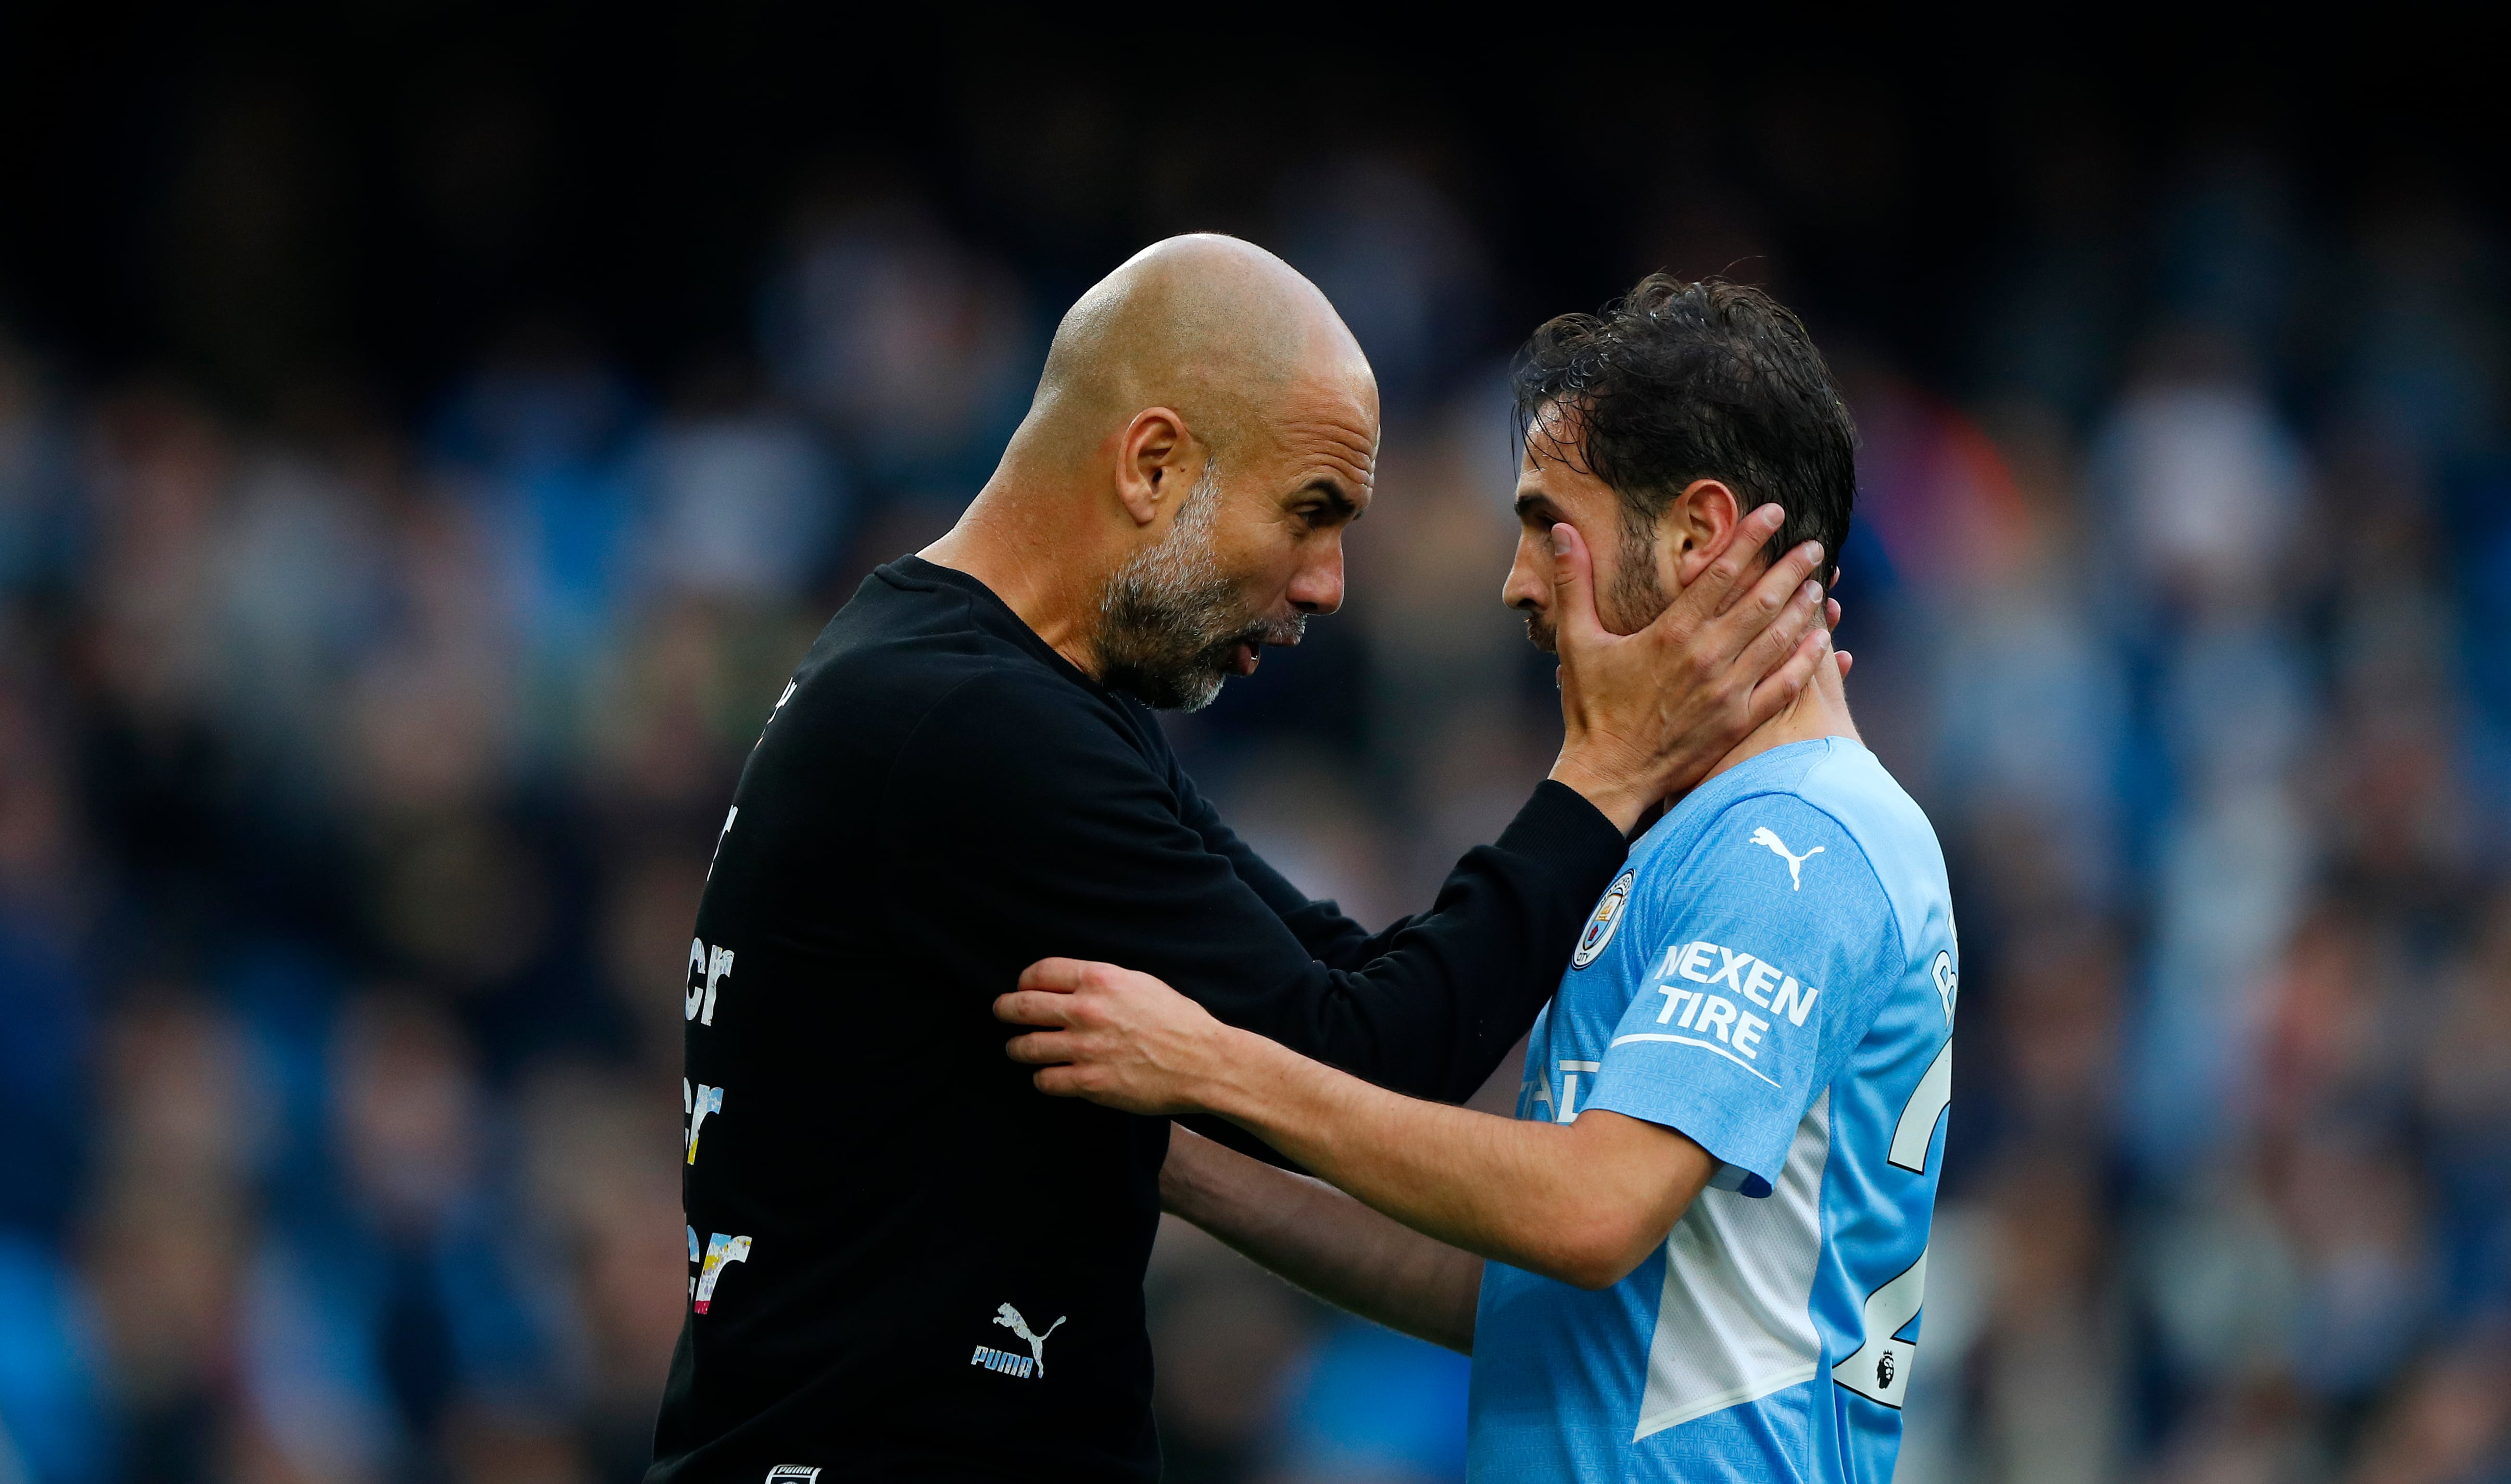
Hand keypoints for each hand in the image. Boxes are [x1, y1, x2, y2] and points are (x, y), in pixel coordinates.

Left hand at [995, 958, 1236, 1115]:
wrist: (1203, 1062)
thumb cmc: (1179, 1022)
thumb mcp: (1141, 984)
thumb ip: (1103, 983)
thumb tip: (1073, 986)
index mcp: (1099, 979)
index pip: (1040, 972)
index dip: (1024, 981)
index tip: (1022, 988)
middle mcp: (1086, 1011)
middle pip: (1021, 1007)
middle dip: (1004, 1010)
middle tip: (1001, 1013)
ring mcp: (1085, 1049)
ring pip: (1026, 1047)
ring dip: (1018, 1048)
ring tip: (1019, 1049)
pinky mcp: (1090, 1083)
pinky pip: (1046, 1081)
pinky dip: (1043, 1078)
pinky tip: (1049, 1076)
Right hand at [1546, 505, 1827, 830]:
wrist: (1610, 774)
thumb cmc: (1591, 708)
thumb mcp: (1576, 641)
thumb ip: (1572, 582)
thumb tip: (1560, 531)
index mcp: (1671, 632)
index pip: (1721, 573)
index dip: (1750, 538)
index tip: (1775, 513)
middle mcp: (1707, 657)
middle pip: (1761, 601)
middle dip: (1791, 569)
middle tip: (1814, 545)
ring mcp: (1728, 691)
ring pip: (1778, 639)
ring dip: (1803, 608)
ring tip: (1821, 584)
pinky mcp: (1739, 722)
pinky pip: (1784, 686)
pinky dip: (1807, 661)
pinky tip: (1824, 642)